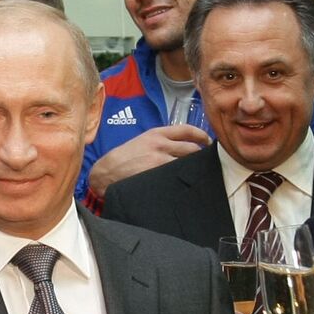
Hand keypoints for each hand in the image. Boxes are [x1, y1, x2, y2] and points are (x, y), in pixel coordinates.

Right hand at [88, 125, 209, 195]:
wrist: (105, 172)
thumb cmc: (122, 158)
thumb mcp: (141, 141)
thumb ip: (160, 141)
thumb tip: (181, 147)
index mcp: (157, 134)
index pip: (187, 130)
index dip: (201, 136)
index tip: (207, 142)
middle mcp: (160, 144)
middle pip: (192, 149)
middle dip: (200, 156)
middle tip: (203, 162)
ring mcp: (159, 160)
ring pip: (186, 163)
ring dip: (192, 169)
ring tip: (194, 174)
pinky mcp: (157, 174)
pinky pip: (177, 176)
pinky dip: (182, 179)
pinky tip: (183, 183)